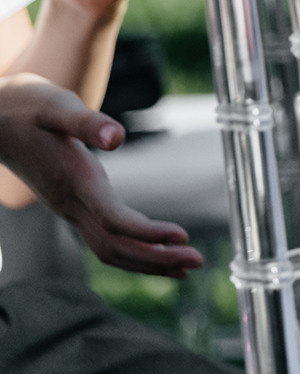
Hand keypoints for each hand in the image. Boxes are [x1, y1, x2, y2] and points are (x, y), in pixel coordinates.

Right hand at [0, 74, 202, 275]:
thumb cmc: (29, 109)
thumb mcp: (58, 107)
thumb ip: (86, 122)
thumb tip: (117, 137)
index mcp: (73, 181)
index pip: (112, 219)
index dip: (146, 232)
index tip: (181, 236)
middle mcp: (70, 204)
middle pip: (114, 245)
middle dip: (155, 258)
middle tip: (197, 262)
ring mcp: (70, 209)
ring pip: (109, 249)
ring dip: (148, 260)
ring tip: (188, 266)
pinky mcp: (73, 207)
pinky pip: (105, 239)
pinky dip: (134, 250)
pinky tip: (160, 251)